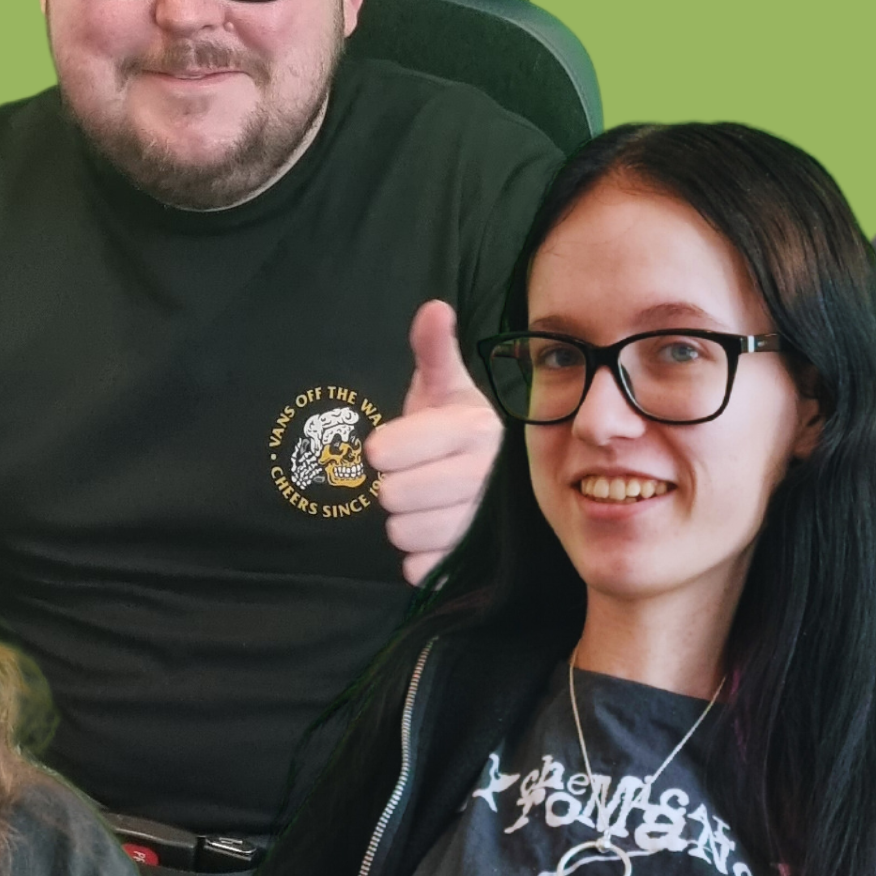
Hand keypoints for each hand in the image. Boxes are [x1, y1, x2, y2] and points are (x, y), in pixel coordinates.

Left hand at [361, 301, 498, 587]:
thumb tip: (433, 307)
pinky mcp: (477, 563)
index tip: (390, 449)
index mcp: (474, 428)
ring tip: (425, 505)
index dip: (381, 452)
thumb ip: (433, 351)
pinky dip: (420, 557)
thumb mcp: (443, 388)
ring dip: (404, 523)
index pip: (385, 453)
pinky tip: (435, 537)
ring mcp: (485, 524)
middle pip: (392, 496)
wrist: (493, 484)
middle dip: (393, 488)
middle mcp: (487, 475)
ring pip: (403, 533)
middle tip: (412, 477)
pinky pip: (420, 568)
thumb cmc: (454, 431)